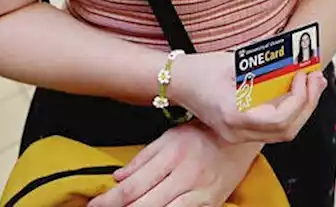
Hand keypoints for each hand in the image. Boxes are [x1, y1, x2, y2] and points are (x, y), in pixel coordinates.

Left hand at [88, 123, 256, 206]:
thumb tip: (117, 177)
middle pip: (145, 205)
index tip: (94, 205)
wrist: (241, 139)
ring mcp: (201, 193)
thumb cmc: (203, 134)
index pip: (133, 185)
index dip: (109, 200)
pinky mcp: (211, 205)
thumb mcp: (170, 137)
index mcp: (173, 155)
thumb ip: (142, 158)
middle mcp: (187, 176)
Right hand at [167, 51, 326, 144]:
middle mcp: (236, 132)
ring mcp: (237, 135)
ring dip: (302, 108)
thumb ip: (267, 63)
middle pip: (287, 131)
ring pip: (282, 133)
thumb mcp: (235, 61)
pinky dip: (289, 111)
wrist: (176, 81)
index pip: (280, 119)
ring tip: (312, 82)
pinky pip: (272, 128)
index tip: (303, 75)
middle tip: (316, 78)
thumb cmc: (201, 68)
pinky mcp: (240, 131)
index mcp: (234, 115)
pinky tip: (295, 90)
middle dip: (308, 104)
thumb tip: (297, 58)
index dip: (299, 98)